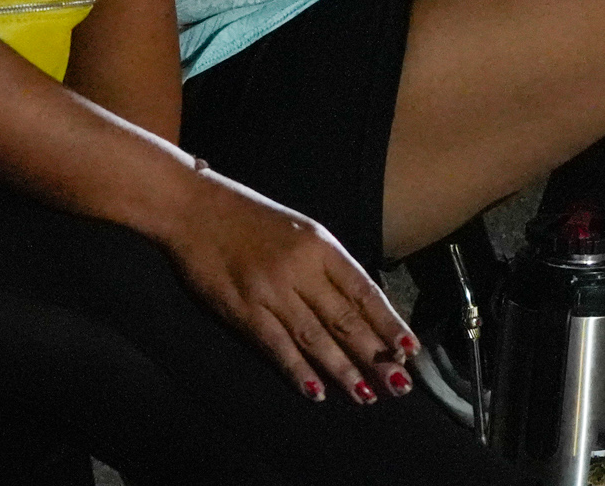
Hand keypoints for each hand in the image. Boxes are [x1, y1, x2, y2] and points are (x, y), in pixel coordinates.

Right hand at [157, 163, 415, 404]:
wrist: (195, 209)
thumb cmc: (250, 219)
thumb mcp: (300, 231)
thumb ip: (327, 265)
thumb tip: (359, 305)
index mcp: (321, 246)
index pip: (364, 290)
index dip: (388, 322)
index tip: (409, 349)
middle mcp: (302, 269)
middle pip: (346, 319)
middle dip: (375, 354)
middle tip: (398, 384)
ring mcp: (272, 291)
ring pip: (316, 337)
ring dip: (343, 369)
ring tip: (366, 394)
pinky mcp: (243, 310)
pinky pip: (277, 346)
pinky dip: (298, 371)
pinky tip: (316, 391)